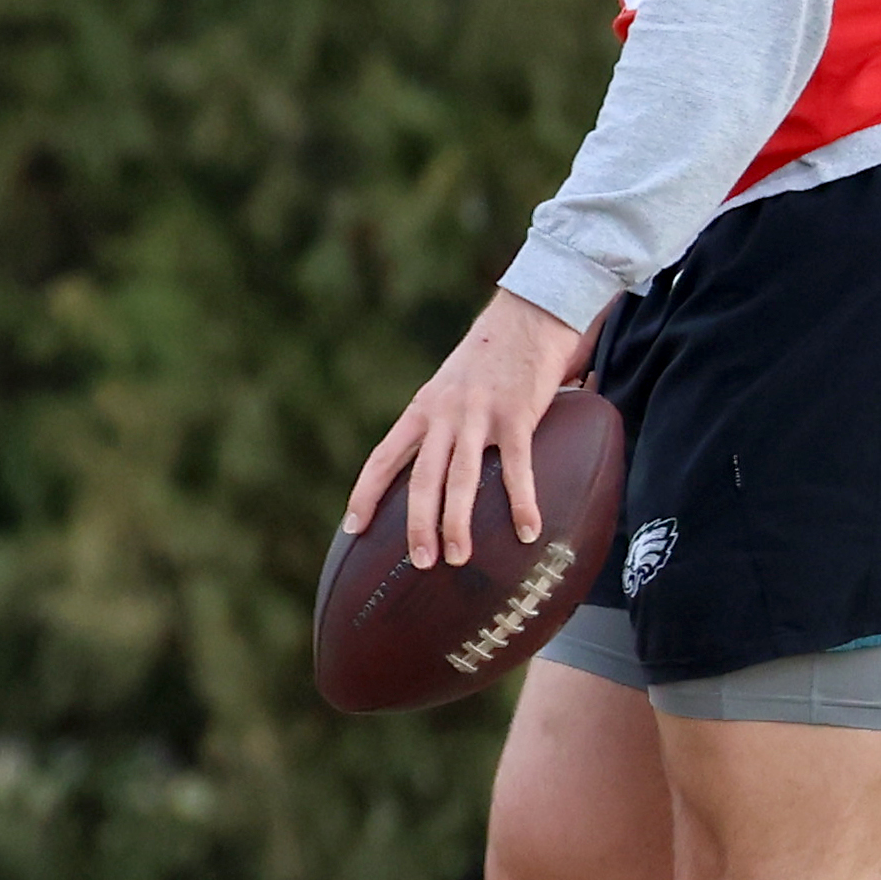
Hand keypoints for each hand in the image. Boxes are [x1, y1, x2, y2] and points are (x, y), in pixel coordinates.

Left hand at [340, 286, 590, 574]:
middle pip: (422, 478)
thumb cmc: (489, 358)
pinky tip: (527, 532)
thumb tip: (439, 468)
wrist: (525, 316)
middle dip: (417, 524)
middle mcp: (444, 415)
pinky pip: (519, 467)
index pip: (384, 457)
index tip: (352, 528)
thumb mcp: (449, 387)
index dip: (366, 494)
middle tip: (418, 563)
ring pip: (461, 478)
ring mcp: (479, 416)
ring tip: (458, 559)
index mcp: (422, 410)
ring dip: (458, 522)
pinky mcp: (518, 416)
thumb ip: (442, 423)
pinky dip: (521, 502)